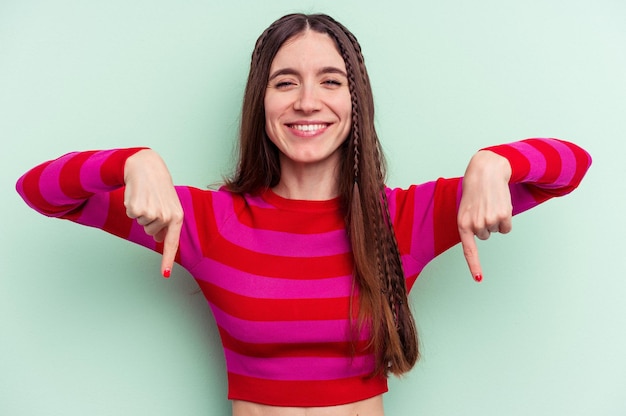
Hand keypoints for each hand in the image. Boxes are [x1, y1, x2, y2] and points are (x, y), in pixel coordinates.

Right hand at [123, 149, 182, 276]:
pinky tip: (138, 195)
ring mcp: (152, 214)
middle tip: (152, 202)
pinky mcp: (137, 209)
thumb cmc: (158, 187)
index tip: (165, 275)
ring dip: (141, 212)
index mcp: (177, 217)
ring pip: (141, 224)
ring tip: (146, 197)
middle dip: (149, 220)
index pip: (172, 243)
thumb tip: (160, 239)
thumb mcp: (168, 204)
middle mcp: (167, 217)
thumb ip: (167, 223)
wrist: (146, 167)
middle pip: (151, 232)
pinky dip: (132, 207)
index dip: (167, 260)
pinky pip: (131, 216)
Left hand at [457, 150, 512, 281]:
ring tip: (490, 205)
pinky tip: (499, 206)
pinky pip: (507, 228)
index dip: (474, 264)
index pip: (469, 249)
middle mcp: (475, 225)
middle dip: (486, 224)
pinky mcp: (503, 216)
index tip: (478, 278)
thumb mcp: (465, 210)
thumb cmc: (474, 192)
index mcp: (462, 224)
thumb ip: (469, 225)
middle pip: (485, 236)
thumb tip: (480, 237)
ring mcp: (489, 221)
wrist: (485, 172)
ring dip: (496, 220)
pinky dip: (506, 220)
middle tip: (482, 208)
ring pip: (497, 231)